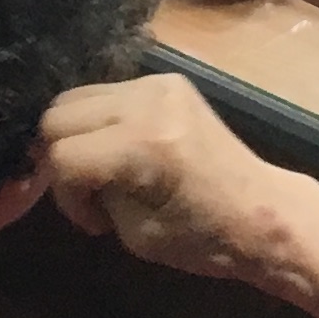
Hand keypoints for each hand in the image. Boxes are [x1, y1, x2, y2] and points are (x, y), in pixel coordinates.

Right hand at [38, 75, 318, 291]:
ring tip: (105, 170)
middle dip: (60, 157)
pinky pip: (106, 93)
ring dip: (78, 136)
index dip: (65, 196)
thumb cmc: (202, 238)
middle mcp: (147, 102)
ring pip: (75, 98)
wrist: (261, 211)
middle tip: (87, 192)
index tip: (93, 220)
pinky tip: (122, 150)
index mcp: (142, 146)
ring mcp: (158, 83)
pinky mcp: (168, 79)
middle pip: (58, 115)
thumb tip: (62, 169)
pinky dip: (99, 122)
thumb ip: (92, 192)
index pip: (63, 156)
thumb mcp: (133, 231)